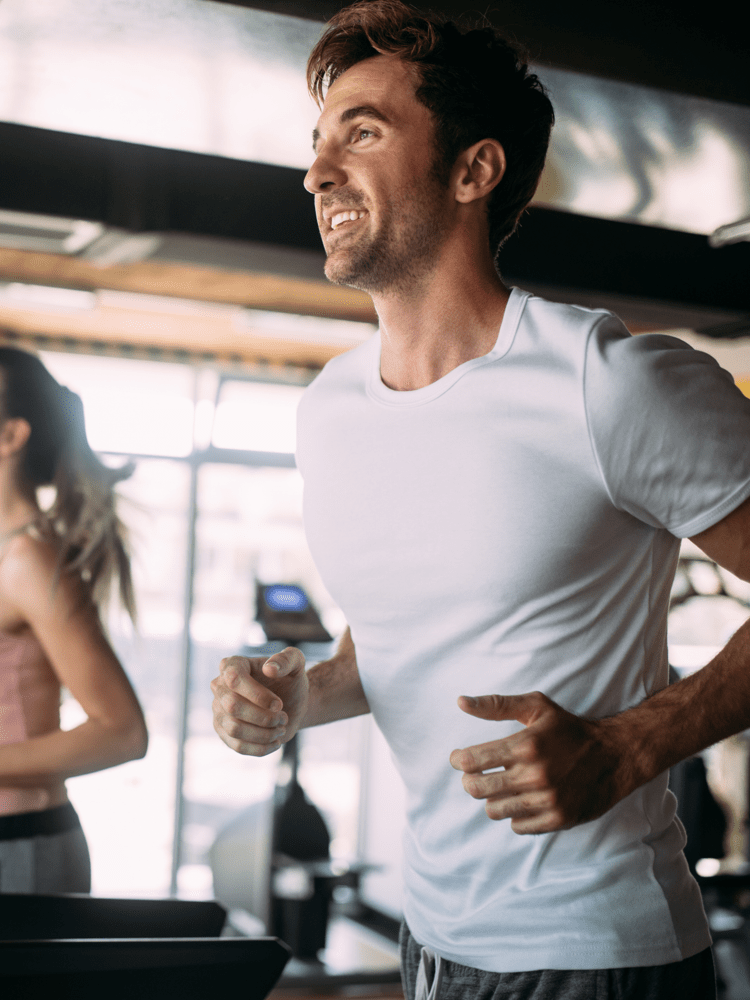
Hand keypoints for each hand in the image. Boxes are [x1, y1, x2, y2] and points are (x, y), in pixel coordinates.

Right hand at [211, 647, 307, 755]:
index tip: (279, 704)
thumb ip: (288, 659)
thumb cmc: (290, 680)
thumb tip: (269, 668)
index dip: (257, 695)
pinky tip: (276, 742)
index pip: (234, 678)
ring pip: (234, 728)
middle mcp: (219, 686)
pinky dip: (261, 747)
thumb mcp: (297, 664)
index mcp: (233, 665)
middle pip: (232, 706)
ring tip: (280, 727)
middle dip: (263, 717)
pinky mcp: (224, 732)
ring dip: (264, 733)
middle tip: (283, 716)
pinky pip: (237, 746)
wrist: (291, 703)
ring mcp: (219, 710)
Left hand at [449, 691, 633, 833]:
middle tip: (477, 775)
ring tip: (502, 787)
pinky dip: (515, 814)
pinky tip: (523, 799)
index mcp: (525, 745)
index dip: (459, 760)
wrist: (614, 756)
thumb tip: (460, 702)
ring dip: (492, 799)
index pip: (472, 761)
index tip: (460, 758)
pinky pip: (517, 826)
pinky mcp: (558, 820)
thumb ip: (496, 705)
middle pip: (477, 789)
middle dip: (470, 781)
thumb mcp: (536, 707)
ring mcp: (546, 801)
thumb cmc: (569, 729)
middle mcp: (534, 775)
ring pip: (493, 810)